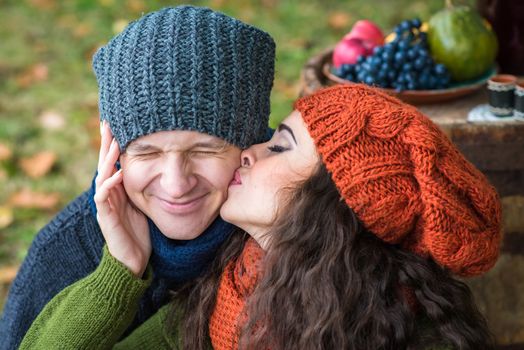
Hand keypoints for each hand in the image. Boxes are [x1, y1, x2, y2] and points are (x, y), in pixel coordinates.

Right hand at [94, 121, 150, 276]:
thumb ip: (145, 188)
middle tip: (107, 123)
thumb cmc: (140, 232)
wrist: (133, 260)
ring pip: (102, 176)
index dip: (113, 144)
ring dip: (107, 160)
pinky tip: (117, 174)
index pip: (113, 162)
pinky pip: (102, 197)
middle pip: (104, 164)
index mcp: (117, 190)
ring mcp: (104, 205)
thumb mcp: (144, 204)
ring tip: (114, 143)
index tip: (116, 124)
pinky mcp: (105, 217)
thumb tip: (162, 168)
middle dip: (105, 144)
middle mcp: (107, 194)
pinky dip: (109, 184)